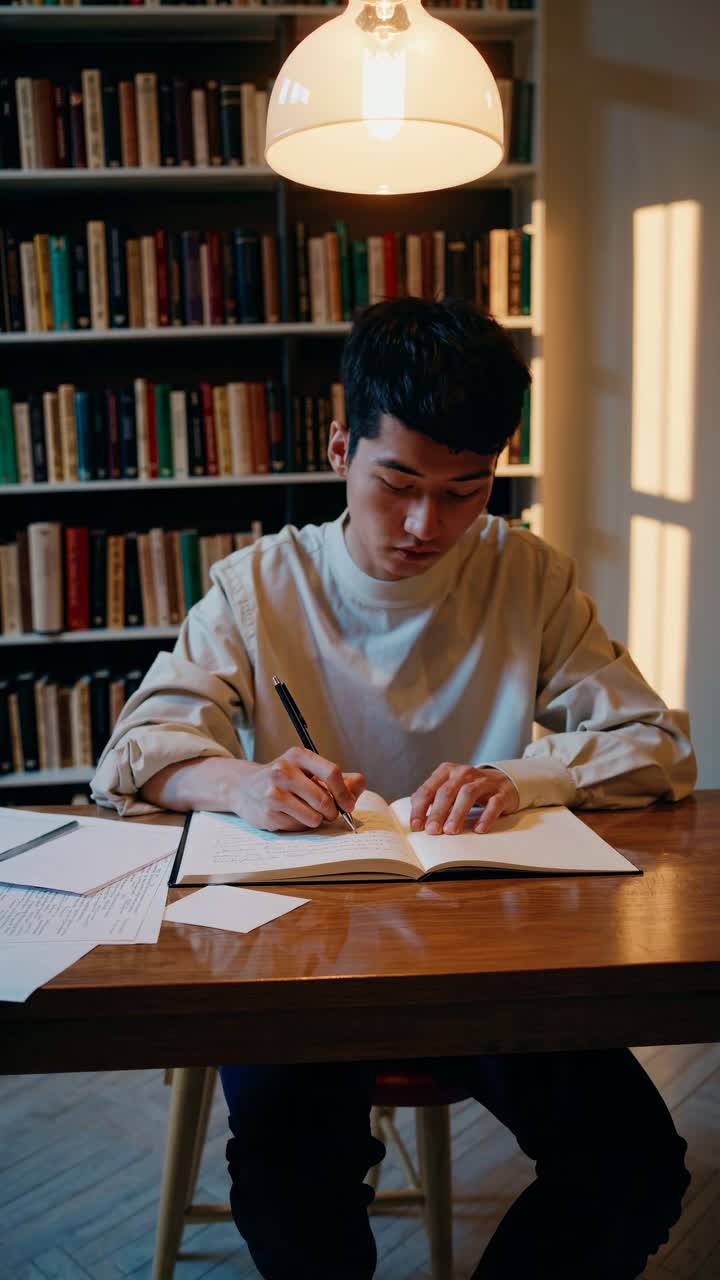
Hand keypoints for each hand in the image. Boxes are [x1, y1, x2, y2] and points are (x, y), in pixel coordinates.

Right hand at [230, 747, 365, 832]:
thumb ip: (335, 777)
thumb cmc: (284, 779)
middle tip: (330, 813)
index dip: (345, 792)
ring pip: (313, 817)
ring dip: (316, 820)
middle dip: (332, 811)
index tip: (349, 804)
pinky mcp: (268, 814)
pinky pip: (298, 827)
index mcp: (298, 756)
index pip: (332, 773)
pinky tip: (289, 816)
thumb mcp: (306, 769)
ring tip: (306, 812)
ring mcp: (273, 793)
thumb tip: (359, 785)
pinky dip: (300, 825)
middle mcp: (283, 771)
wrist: (244, 787)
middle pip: (324, 799)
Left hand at [409, 764, 518, 835]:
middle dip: (437, 812)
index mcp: (446, 771)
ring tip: (451, 831)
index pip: (428, 790)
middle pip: (446, 792)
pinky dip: (486, 816)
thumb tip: (416, 816)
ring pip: (467, 794)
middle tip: (432, 831)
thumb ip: (432, 798)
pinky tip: (479, 829)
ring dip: (457, 813)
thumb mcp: (449, 788)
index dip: (420, 808)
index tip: (416, 826)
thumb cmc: (468, 788)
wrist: (503, 781)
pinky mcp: (501, 793)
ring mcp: (484, 782)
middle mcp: (464, 773)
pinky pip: (494, 803)